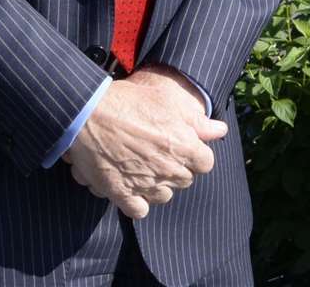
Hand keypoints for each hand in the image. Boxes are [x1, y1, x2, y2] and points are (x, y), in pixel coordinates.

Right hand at [62, 64, 226, 218]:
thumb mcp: (167, 100)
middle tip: (157, 150)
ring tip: (143, 166)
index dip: (194, 153)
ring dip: (157, 184)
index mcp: (185, 147)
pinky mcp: (123, 195)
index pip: (205, 163)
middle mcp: (170, 170)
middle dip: (176, 167)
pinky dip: (137, 201)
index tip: (181, 144)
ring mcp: (147, 185)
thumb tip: (221, 130)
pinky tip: (130, 184)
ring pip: (164, 196)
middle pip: (185, 179)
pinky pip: (140, 210)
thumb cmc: (128, 100)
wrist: (88, 113)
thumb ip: (198, 120)